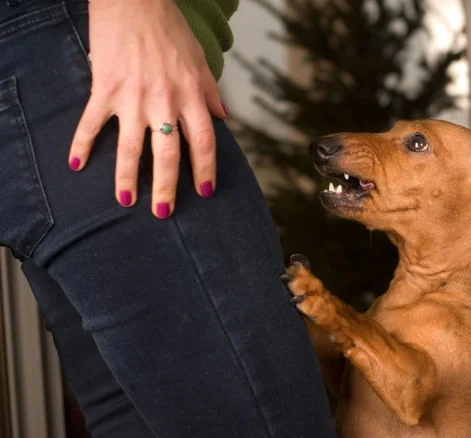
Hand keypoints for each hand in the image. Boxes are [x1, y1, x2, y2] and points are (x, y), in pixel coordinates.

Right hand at [69, 0, 226, 217]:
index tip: (205, 192)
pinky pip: (90, 123)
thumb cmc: (168, 29)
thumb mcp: (199, 60)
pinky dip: (81, 144)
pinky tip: (75, 165)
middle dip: (166, 188)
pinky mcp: (103, 90)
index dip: (205, 170)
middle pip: (167, 155)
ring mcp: (131, 98)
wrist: (133, 0)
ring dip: (126, 178)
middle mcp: (162, 102)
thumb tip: (223, 118)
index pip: (203, 142)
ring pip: (129, 148)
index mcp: (189, 96)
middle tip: (164, 212)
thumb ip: (209, 93)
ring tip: (126, 201)